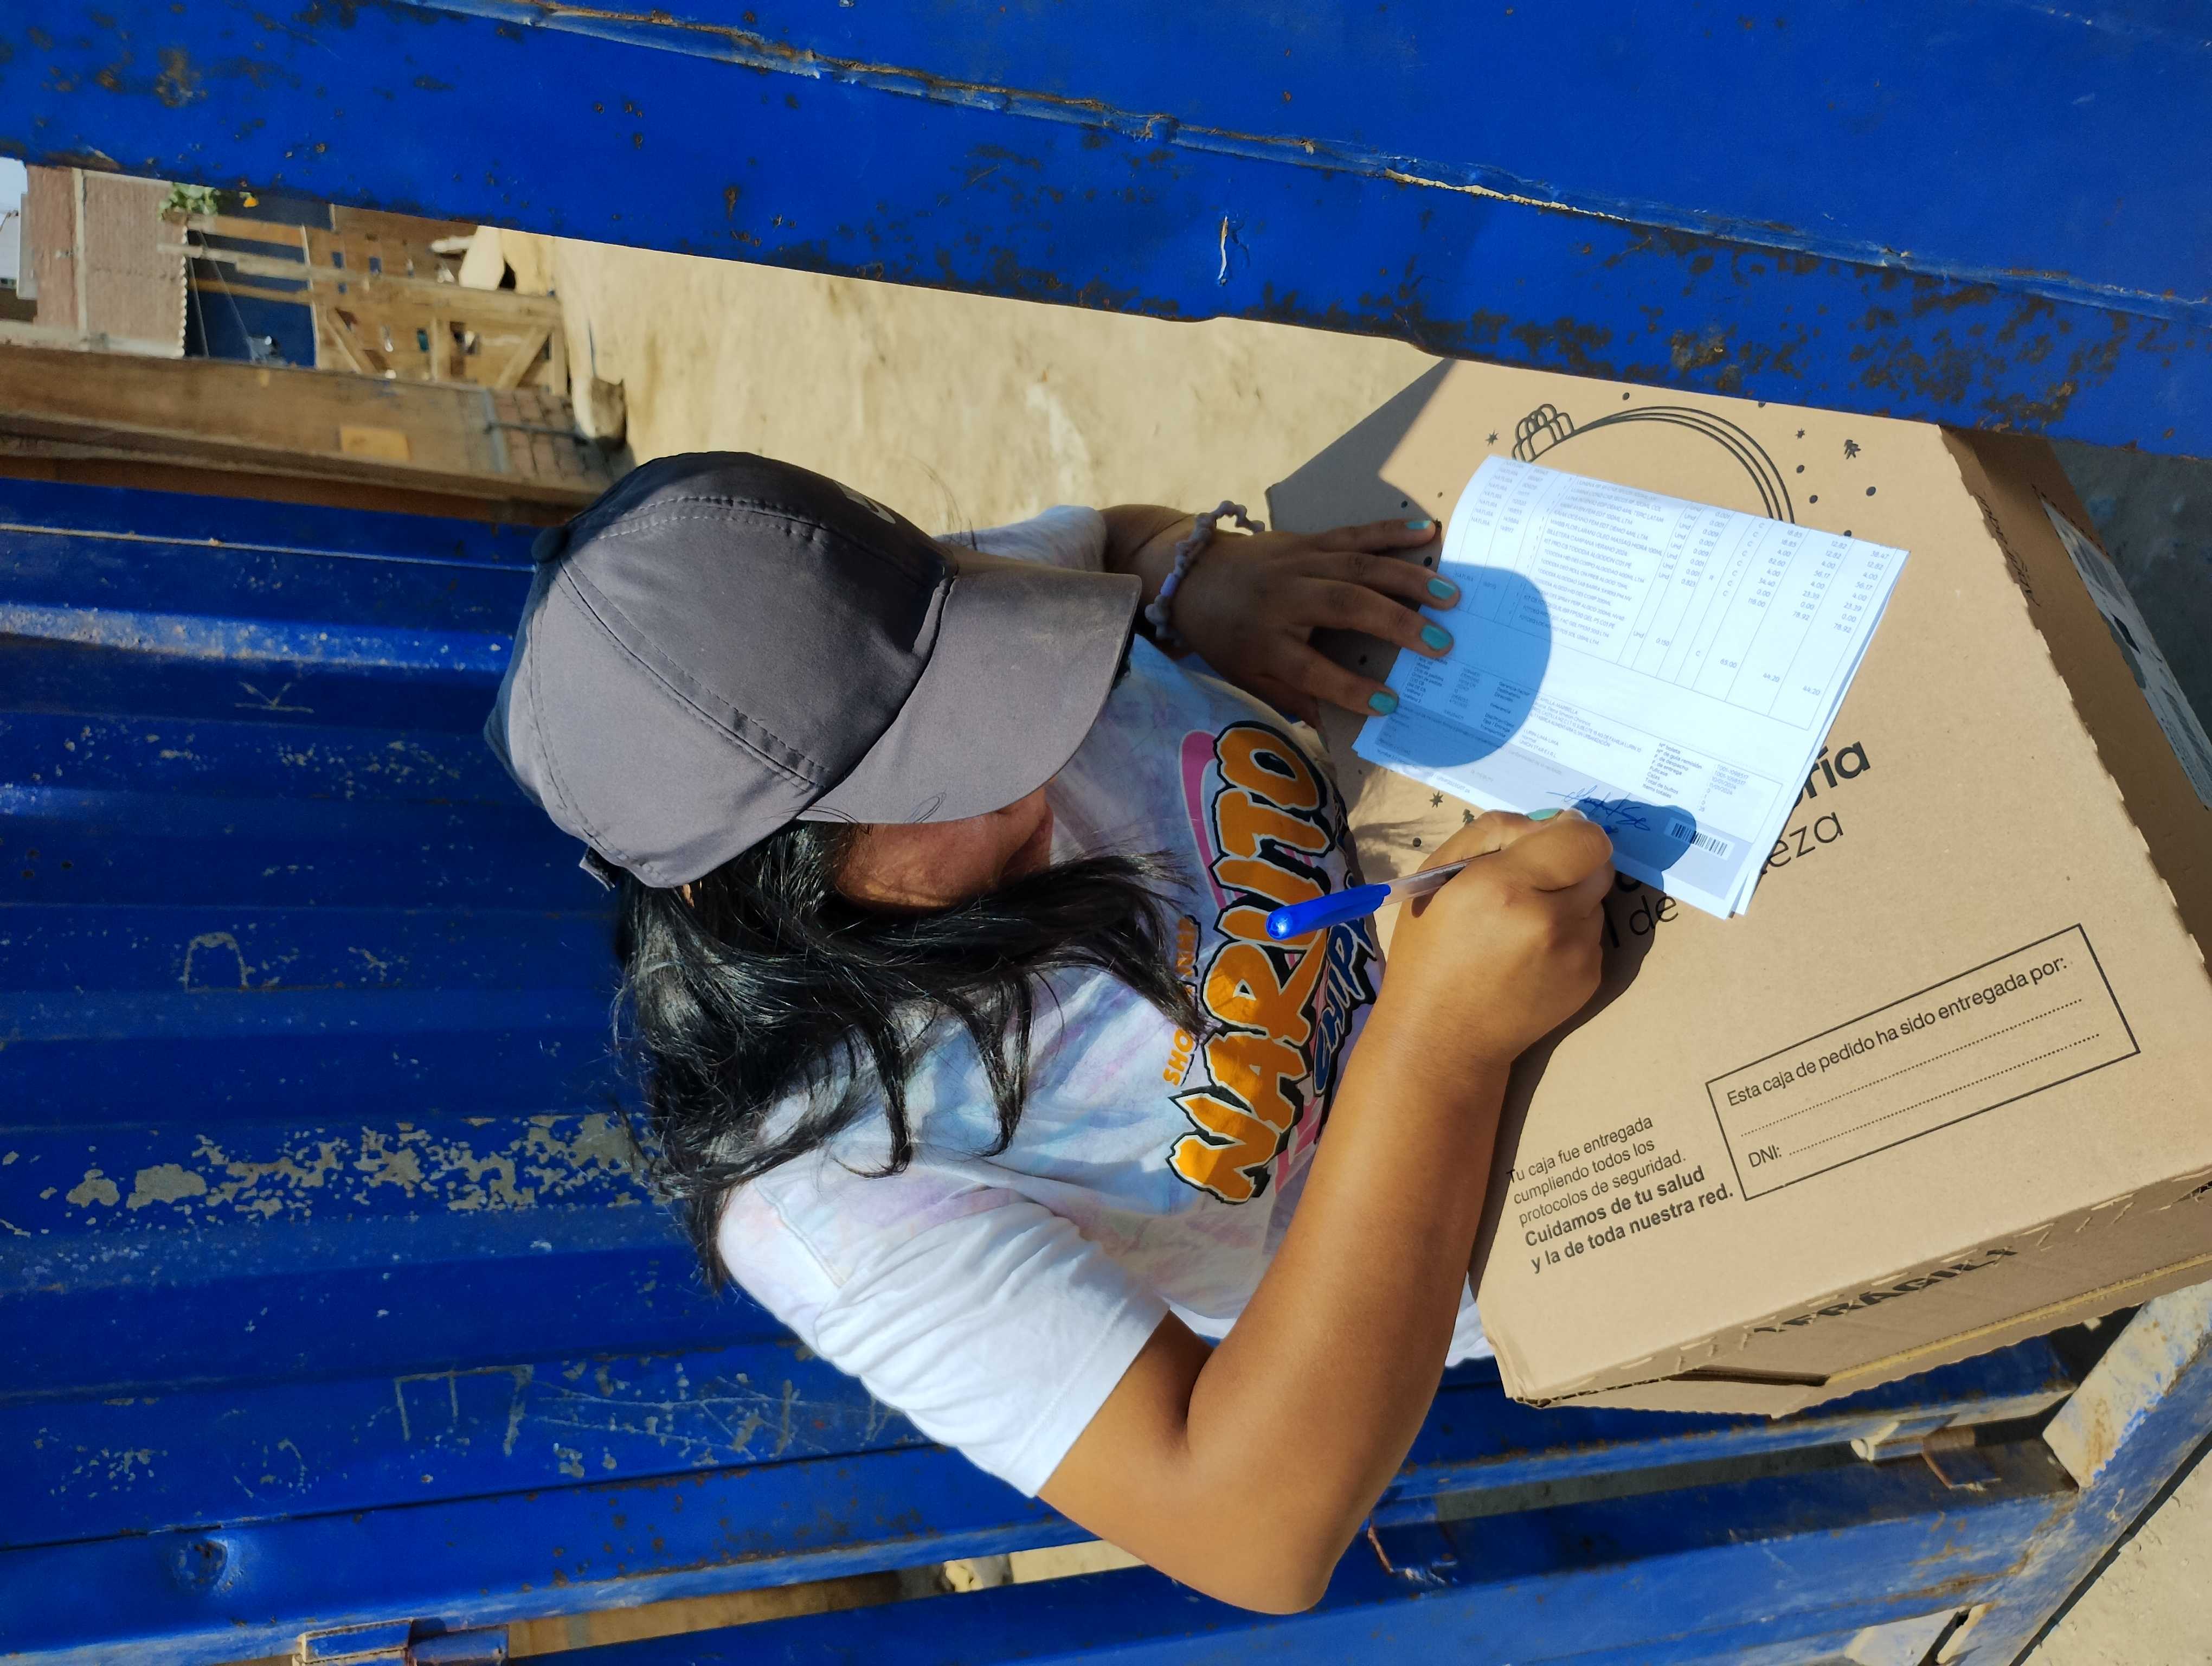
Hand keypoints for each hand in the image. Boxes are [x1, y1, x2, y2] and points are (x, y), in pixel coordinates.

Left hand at [1165, 518, 1456, 723]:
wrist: (1191, 576)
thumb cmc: (1224, 634)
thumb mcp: (1245, 676)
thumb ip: (1289, 698)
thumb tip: (1332, 730)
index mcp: (1265, 640)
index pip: (1310, 668)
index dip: (1349, 687)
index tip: (1389, 704)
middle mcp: (1284, 597)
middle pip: (1344, 606)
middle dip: (1396, 623)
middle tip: (1442, 643)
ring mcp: (1299, 563)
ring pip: (1359, 565)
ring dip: (1408, 578)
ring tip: (1450, 594)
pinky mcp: (1308, 540)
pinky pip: (1355, 534)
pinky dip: (1392, 532)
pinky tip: (1427, 531)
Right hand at [1372, 811, 1614, 1072]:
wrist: (1444, 1037)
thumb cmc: (1430, 951)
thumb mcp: (1438, 876)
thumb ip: (1492, 833)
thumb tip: (1553, 822)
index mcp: (1503, 886)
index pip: (1582, 837)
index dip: (1570, 832)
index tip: (1552, 840)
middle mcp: (1548, 918)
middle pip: (1598, 864)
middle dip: (1571, 864)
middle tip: (1534, 883)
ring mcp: (1576, 953)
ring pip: (1596, 899)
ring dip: (1570, 901)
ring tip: (1525, 927)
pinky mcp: (1590, 979)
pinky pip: (1592, 935)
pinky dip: (1570, 936)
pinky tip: (1533, 957)